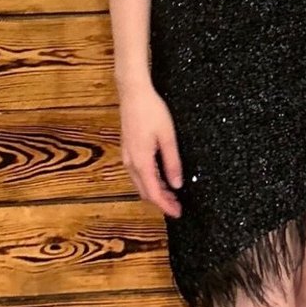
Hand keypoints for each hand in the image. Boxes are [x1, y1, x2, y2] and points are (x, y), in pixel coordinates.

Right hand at [119, 84, 182, 216]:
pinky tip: (161, 178)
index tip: (177, 213)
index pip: (153, 193)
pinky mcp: (128, 150)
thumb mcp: (168, 137)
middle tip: (178, 207)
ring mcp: (127, 156)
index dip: (166, 206)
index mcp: (141, 161)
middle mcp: (131, 162)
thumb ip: (172, 163)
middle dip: (161, 202)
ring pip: (140, 183)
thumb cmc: (151, 111)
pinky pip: (138, 173)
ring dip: (155, 191)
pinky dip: (150, 181)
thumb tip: (177, 185)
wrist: (133, 93)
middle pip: (145, 191)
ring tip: (173, 195)